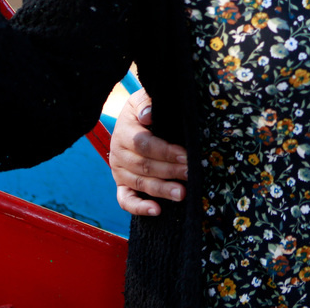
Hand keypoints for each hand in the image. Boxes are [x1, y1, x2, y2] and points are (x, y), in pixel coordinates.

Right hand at [110, 88, 187, 215]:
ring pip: (139, 184)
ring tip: (182, 194)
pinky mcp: (121, 185)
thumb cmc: (145, 108)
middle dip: (170, 171)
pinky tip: (157, 210)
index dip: (165, 151)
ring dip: (161, 190)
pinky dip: (139, 208)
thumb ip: (146, 103)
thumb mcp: (143, 98)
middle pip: (144, 166)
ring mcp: (118, 171)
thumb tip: (149, 114)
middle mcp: (118, 154)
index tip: (186, 156)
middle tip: (191, 174)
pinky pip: (126, 200)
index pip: (144, 144)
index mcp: (124, 132)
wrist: (131, 120)